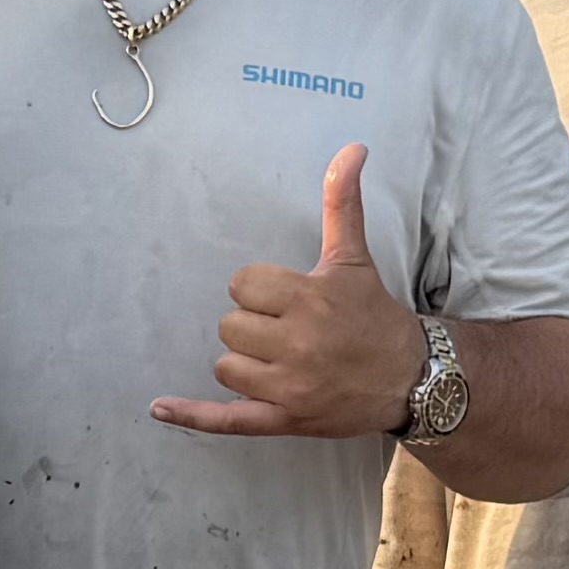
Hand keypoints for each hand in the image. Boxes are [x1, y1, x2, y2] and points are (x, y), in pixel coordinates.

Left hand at [156, 139, 427, 439]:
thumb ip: (342, 204)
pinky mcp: (284, 420)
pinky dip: (191, 415)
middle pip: (229, 326)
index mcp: (309, 299)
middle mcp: (298, 344)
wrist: (410, 379)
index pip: (241, 286)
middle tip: (288, 333)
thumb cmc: (374, 315)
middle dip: (252, 327)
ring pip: (225, 366)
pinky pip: (226, 419)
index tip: (286, 300)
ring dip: (243, 363)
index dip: (258, 292)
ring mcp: (290, 387)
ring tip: (279, 361)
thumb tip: (351, 148)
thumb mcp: (353, 259)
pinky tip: (158, 406)